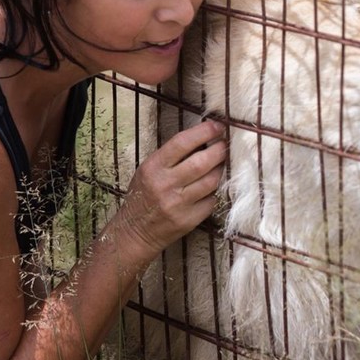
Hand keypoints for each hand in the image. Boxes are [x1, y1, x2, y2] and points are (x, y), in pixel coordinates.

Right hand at [114, 119, 226, 257]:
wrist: (134, 232)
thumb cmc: (143, 196)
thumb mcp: (148, 170)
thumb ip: (171, 156)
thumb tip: (203, 139)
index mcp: (153, 167)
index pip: (182, 142)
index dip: (204, 132)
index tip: (217, 126)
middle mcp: (165, 185)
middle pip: (201, 162)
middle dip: (219, 150)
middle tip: (225, 144)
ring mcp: (178, 204)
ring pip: (211, 181)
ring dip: (220, 169)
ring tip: (221, 164)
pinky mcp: (189, 220)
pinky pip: (211, 201)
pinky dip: (214, 192)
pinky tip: (210, 188)